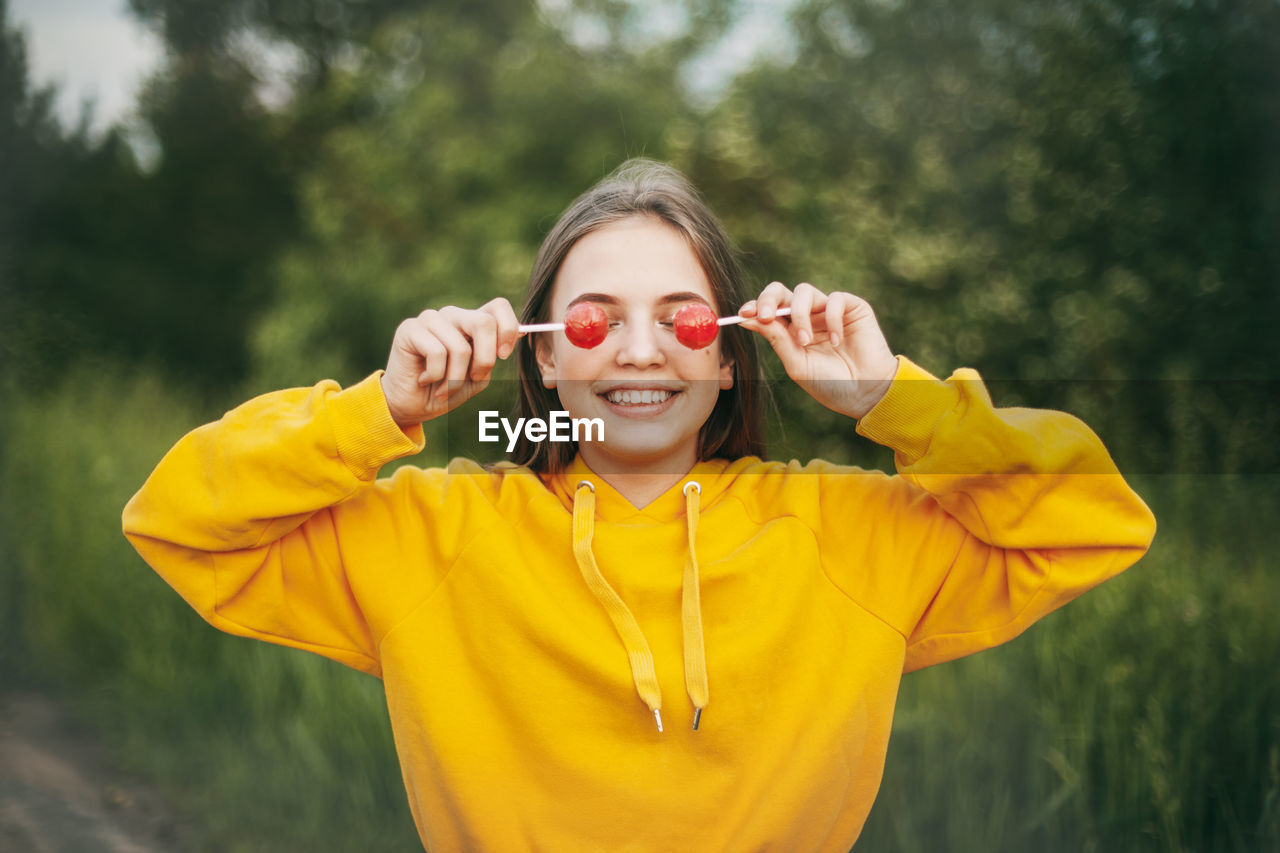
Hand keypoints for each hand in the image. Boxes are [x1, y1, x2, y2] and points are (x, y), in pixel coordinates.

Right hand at [381, 298, 519, 428]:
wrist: (411, 407)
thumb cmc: (446, 391)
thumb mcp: (478, 376)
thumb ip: (494, 355)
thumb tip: (521, 332)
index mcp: (471, 323)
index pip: (498, 307)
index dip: (507, 329)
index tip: (503, 355)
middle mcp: (453, 316)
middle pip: (484, 323)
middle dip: (484, 360)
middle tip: (472, 378)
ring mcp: (431, 319)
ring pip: (460, 346)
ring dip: (455, 378)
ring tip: (443, 388)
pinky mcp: (410, 328)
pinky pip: (437, 353)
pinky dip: (435, 376)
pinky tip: (424, 380)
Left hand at [739, 282, 898, 419]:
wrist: (867, 393)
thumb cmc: (830, 384)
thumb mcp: (796, 364)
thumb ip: (775, 338)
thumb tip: (746, 318)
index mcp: (790, 331)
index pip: (768, 310)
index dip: (755, 307)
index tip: (743, 314)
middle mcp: (807, 316)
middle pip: (782, 291)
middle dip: (769, 298)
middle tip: (766, 315)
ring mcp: (828, 311)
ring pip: (805, 291)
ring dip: (800, 315)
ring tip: (806, 342)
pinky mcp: (852, 307)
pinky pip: (834, 299)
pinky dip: (831, 319)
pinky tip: (837, 341)